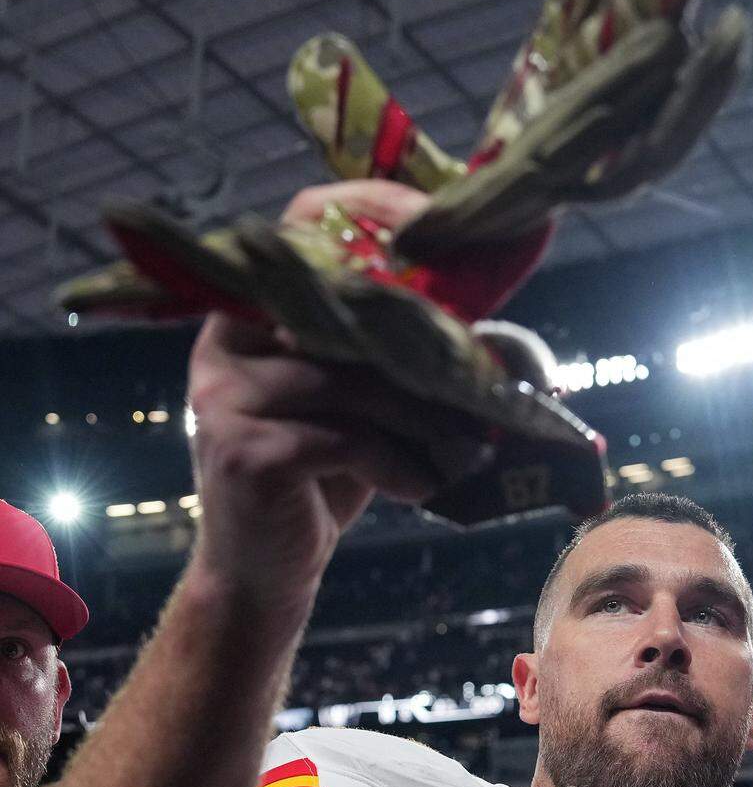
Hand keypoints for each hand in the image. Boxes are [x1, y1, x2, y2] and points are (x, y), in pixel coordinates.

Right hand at [186, 180, 489, 610]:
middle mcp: (224, 346)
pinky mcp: (246, 452)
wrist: (260, 573)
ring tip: (469, 448)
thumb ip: (388, 355)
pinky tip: (425, 486)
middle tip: (485, 377)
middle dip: (422, 345)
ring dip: (424, 417)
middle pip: (343, 317)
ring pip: (352, 384)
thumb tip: (494, 319)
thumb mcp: (353, 405)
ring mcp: (226, 397)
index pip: (303, 228)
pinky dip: (398, 464)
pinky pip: (345, 440)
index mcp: (246, 317)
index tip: (439, 227)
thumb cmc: (317, 480)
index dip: (373, 213)